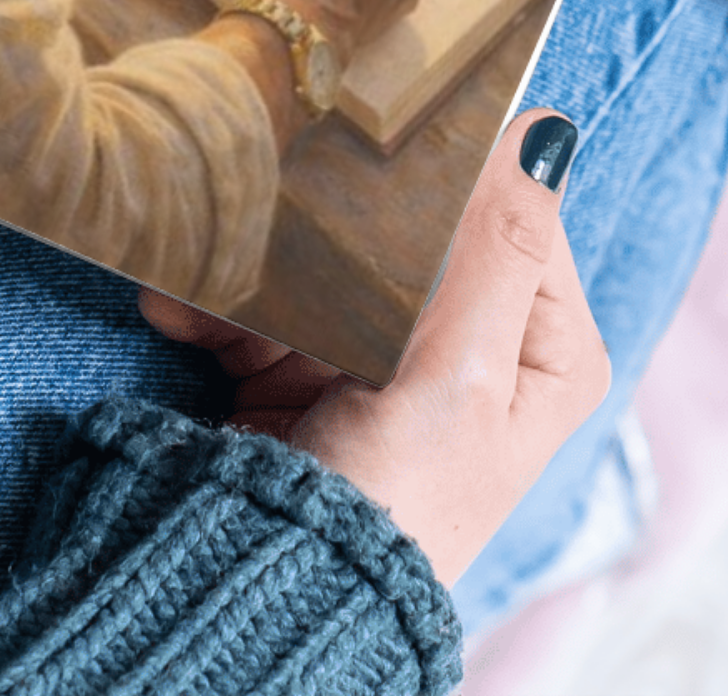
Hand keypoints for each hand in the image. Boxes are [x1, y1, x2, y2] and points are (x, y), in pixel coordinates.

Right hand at [140, 107, 608, 585]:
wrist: (277, 596)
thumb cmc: (398, 502)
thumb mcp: (461, 373)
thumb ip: (496, 249)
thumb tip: (546, 131)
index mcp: (544, 348)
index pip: (512, 212)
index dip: (449, 181)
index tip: (377, 155)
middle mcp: (478, 348)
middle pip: (412, 235)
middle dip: (336, 233)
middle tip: (282, 210)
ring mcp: (391, 360)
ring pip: (330, 265)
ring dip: (261, 273)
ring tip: (208, 278)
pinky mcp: (319, 375)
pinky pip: (272, 310)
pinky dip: (222, 309)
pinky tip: (181, 310)